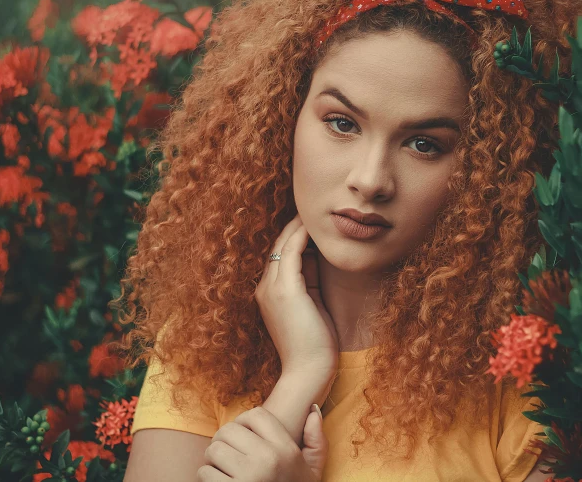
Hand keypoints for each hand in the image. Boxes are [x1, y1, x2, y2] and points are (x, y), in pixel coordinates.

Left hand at [197, 406, 327, 481]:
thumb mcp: (313, 471)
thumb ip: (316, 440)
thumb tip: (312, 410)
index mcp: (286, 451)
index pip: (256, 415)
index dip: (244, 420)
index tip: (243, 434)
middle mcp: (268, 460)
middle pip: (229, 429)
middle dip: (224, 439)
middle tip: (229, 451)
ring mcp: (248, 477)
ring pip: (214, 449)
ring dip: (213, 458)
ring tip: (222, 465)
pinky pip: (205, 472)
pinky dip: (207, 476)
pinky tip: (219, 480)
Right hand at [255, 214, 338, 379]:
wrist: (308, 373)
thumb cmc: (314, 345)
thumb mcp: (311, 305)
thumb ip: (310, 280)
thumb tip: (317, 255)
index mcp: (269, 293)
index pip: (279, 256)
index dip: (293, 236)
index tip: (309, 221)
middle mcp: (264, 288)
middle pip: (277, 246)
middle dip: (293, 226)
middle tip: (310, 208)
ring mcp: (272, 289)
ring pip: (282, 245)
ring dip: (297, 226)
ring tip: (312, 211)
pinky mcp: (286, 291)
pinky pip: (291, 253)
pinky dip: (302, 236)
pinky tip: (313, 226)